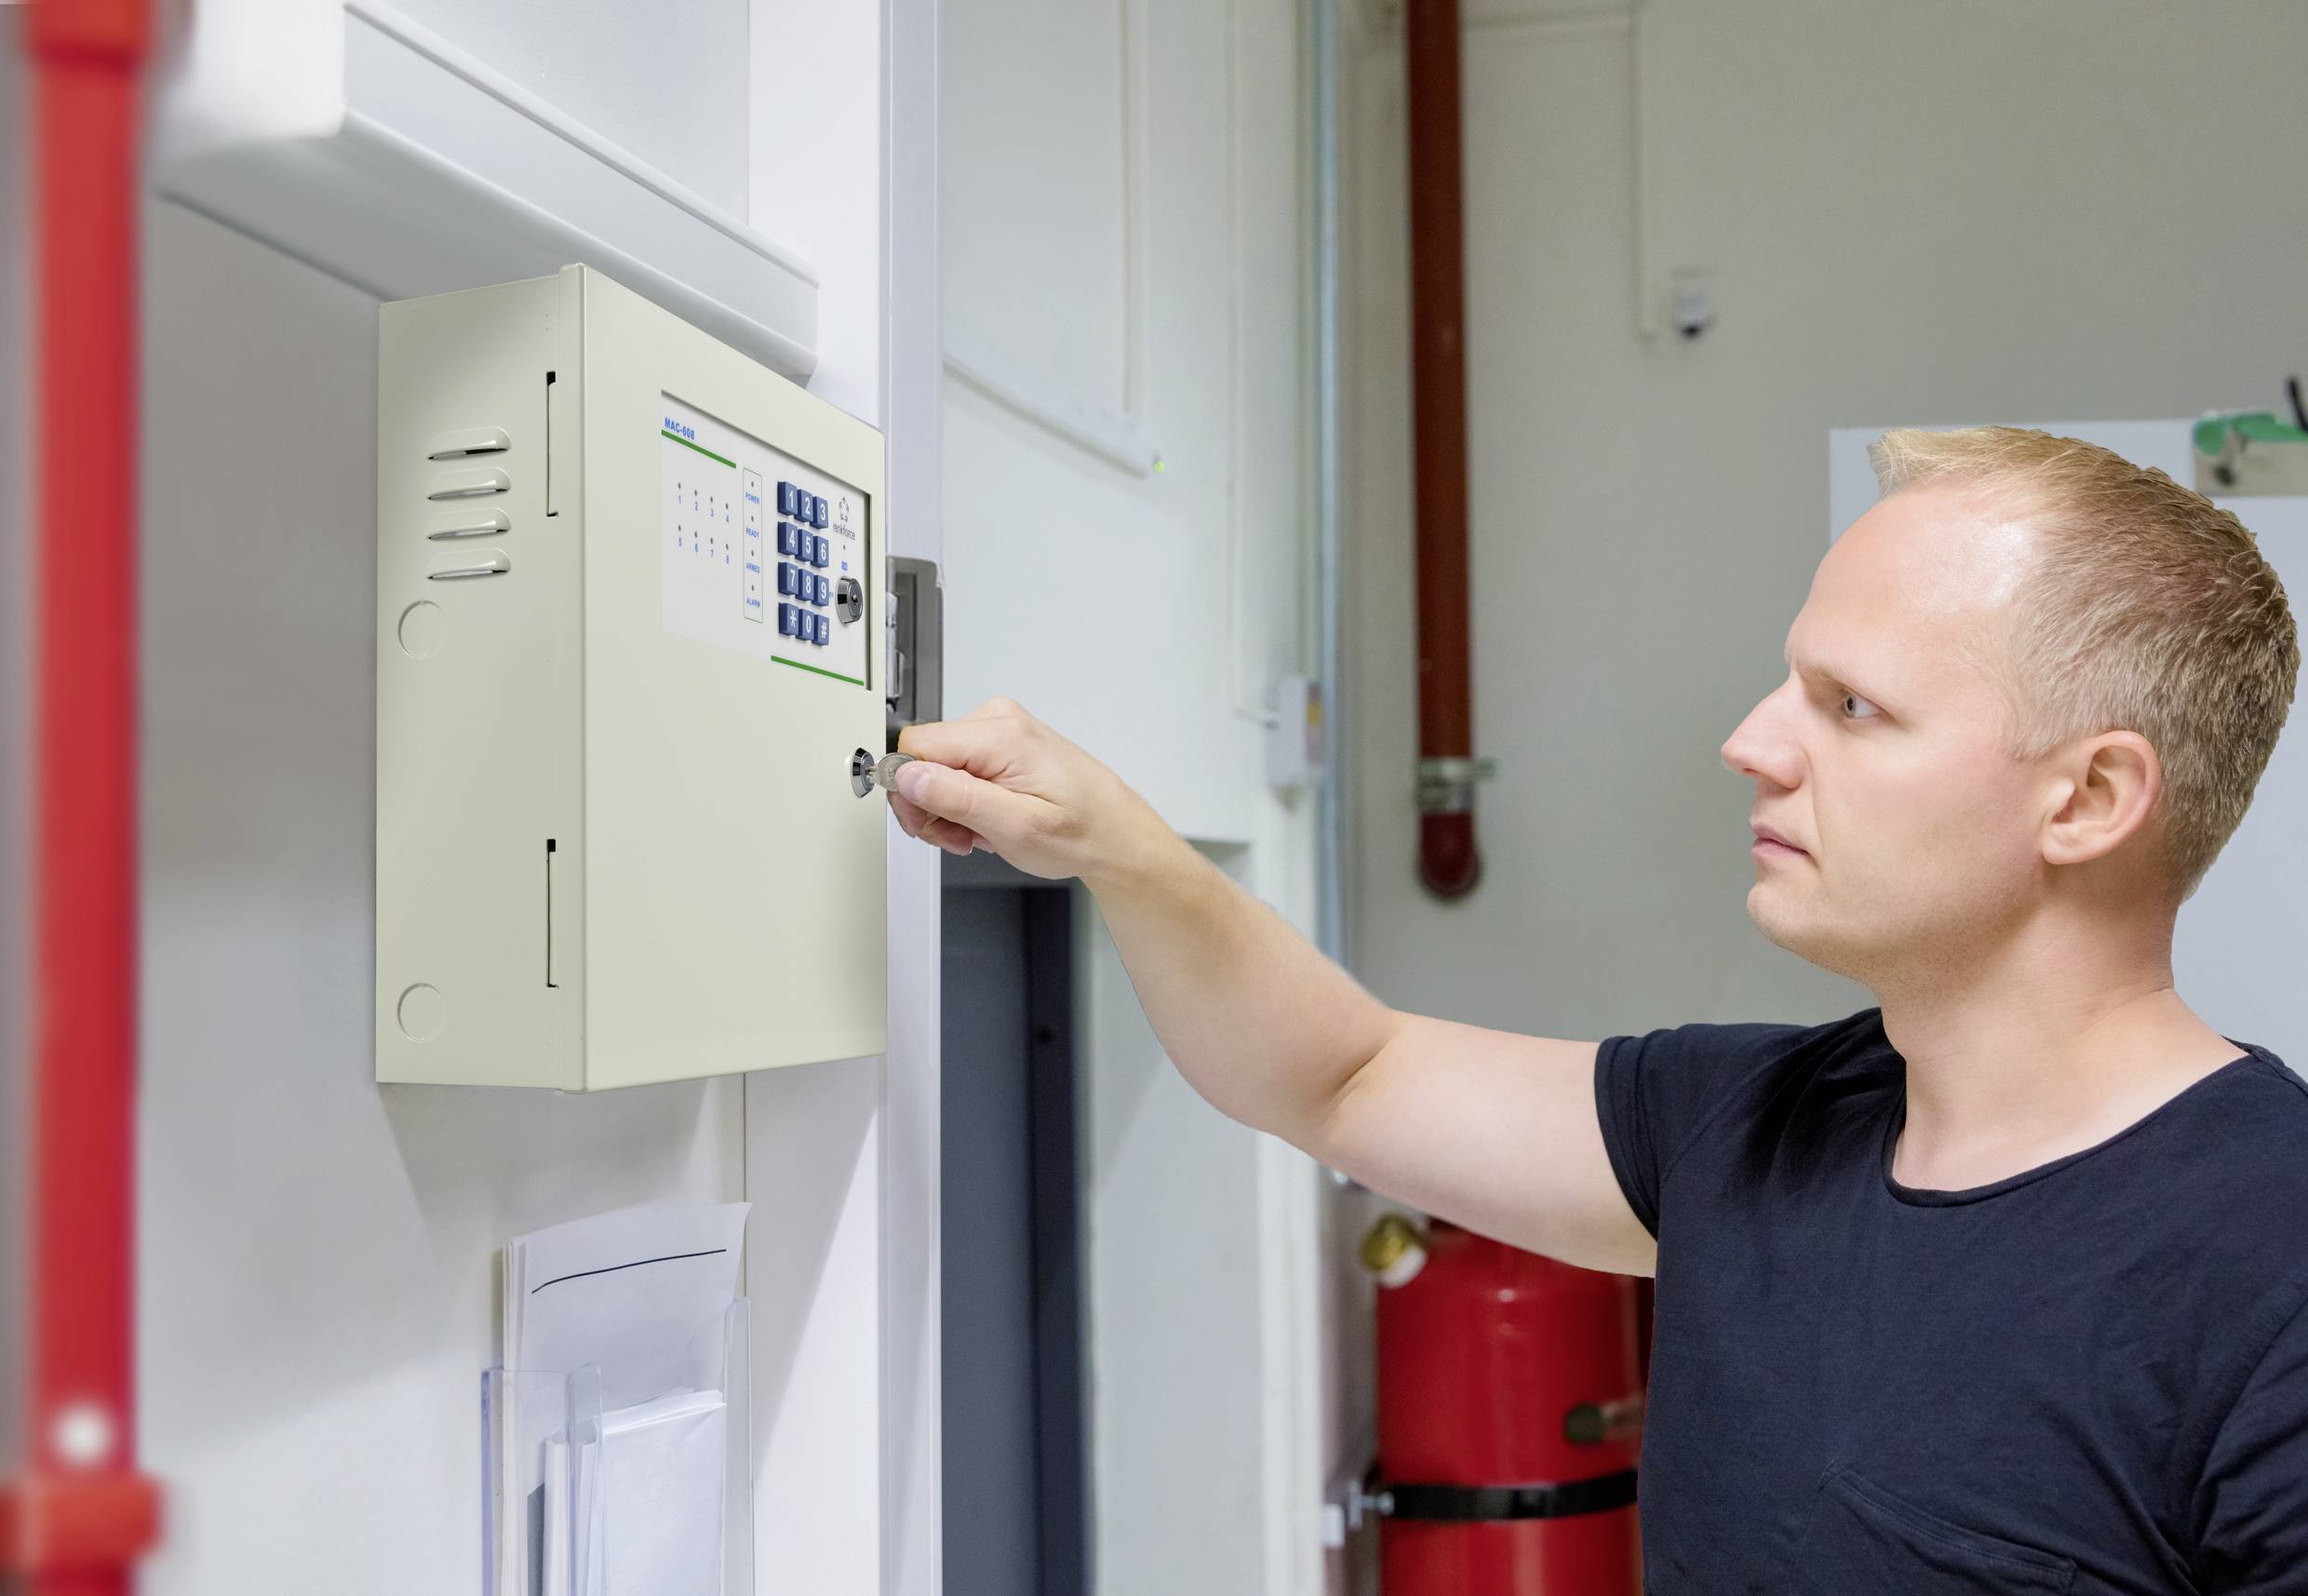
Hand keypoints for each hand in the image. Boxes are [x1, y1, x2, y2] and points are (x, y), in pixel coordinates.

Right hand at [890, 698, 1170, 884]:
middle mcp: (998, 720)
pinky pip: (957, 767)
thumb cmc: (1082, 832)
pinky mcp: (1002, 742)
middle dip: (929, 804)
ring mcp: (1001, 729)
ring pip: (936, 765)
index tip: (928, 824)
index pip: (915, 745)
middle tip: (957, 837)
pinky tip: (985, 819)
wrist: (1115, 834)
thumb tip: (906, 775)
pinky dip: (963, 800)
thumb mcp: (1015, 827)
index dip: (910, 792)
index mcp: (1001, 734)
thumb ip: (957, 798)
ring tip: (978, 832)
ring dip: (947, 807)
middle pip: (922, 755)